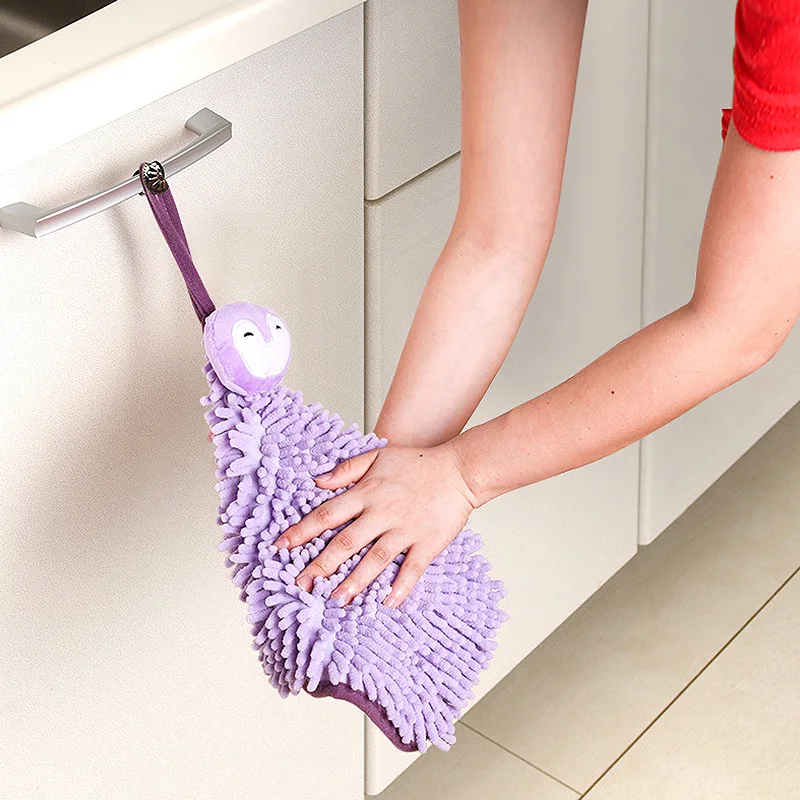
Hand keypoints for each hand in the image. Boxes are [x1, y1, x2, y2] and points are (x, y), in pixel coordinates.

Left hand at [273, 440, 477, 608]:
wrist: (460, 469)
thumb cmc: (419, 463)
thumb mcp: (378, 456)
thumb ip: (346, 469)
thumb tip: (317, 482)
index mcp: (367, 493)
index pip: (327, 514)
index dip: (301, 531)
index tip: (279, 547)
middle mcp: (383, 513)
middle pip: (345, 542)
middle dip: (320, 565)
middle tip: (301, 585)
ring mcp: (405, 530)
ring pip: (375, 560)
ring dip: (354, 582)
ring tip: (335, 600)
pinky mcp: (428, 543)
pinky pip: (412, 569)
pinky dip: (400, 587)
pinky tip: (387, 603)